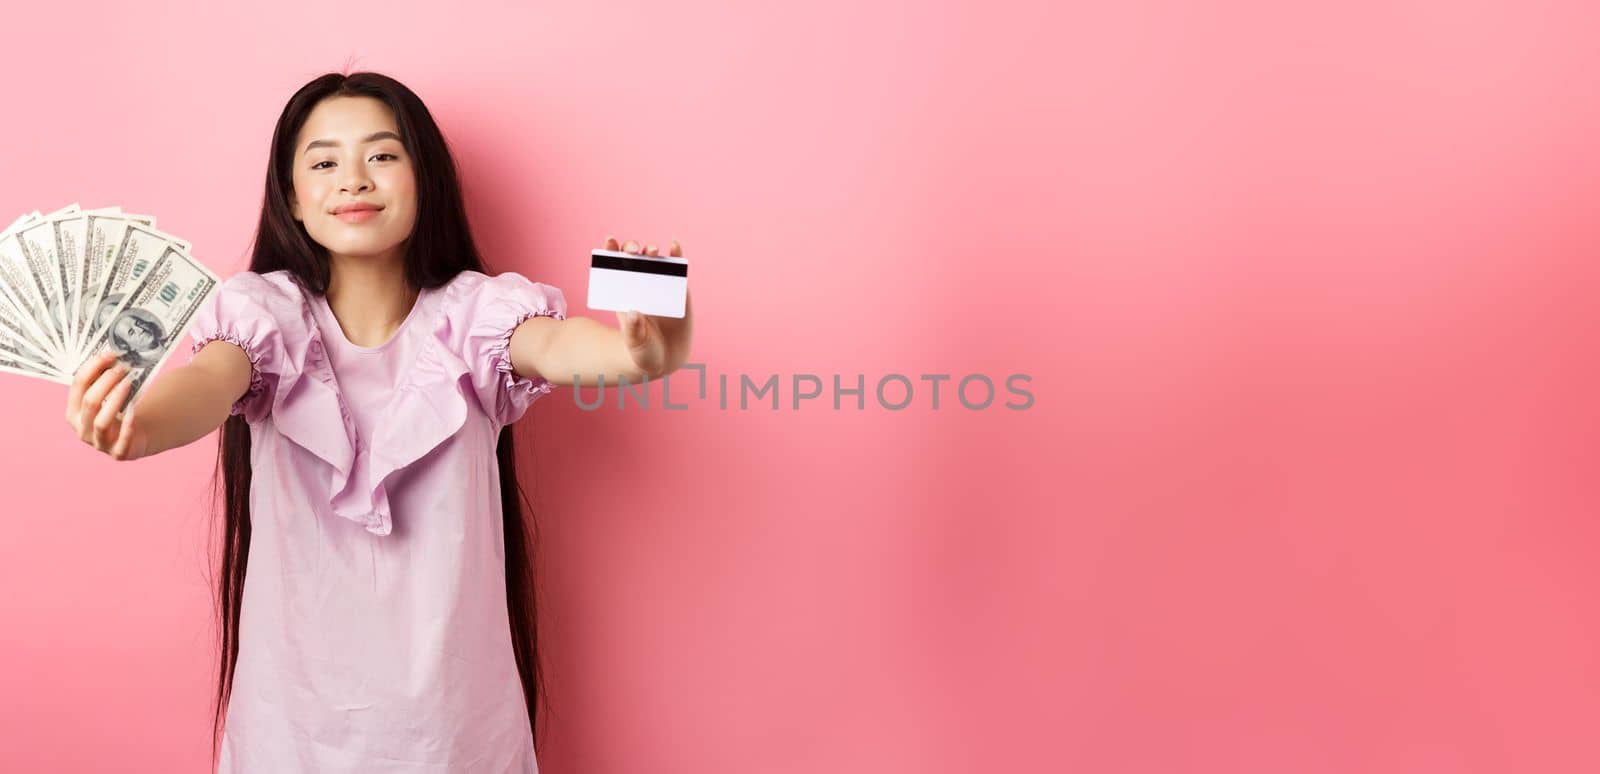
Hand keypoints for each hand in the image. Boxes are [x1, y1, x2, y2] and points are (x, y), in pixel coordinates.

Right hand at [66, 350, 149, 460]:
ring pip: (102, 421)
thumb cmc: (118, 412)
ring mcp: (99, 444)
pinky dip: (127, 426)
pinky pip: (121, 441)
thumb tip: (111, 355)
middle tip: (123, 368)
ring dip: (115, 399)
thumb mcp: (106, 398)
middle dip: (106, 382)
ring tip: (129, 382)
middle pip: (90, 402)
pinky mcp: (118, 453)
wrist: (135, 438)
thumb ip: (103, 380)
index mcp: (73, 413)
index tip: (109, 355)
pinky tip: (134, 411)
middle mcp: (82, 429)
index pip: (78, 386)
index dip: (92, 368)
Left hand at [604, 235, 693, 378]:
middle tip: (633, 251)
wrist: (666, 359)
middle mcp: (639, 284)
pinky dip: (676, 255)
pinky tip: (674, 245)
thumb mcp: (635, 344)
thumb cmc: (643, 351)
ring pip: (653, 261)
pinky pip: (676, 269)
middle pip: (633, 259)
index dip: (610, 251)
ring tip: (652, 251)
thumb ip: (633, 331)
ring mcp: (658, 285)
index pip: (613, 266)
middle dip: (632, 249)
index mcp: (623, 293)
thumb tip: (632, 313)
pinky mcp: (677, 289)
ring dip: (651, 251)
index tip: (609, 240)